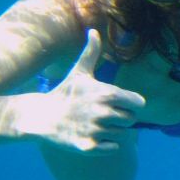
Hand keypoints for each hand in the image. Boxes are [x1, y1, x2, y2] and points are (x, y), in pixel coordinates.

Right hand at [19, 30, 145, 152]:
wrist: (41, 117)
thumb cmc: (65, 93)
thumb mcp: (79, 72)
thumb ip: (91, 53)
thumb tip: (94, 31)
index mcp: (107, 93)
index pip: (138, 104)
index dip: (130, 104)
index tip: (117, 103)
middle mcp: (103, 112)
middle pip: (131, 120)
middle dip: (120, 118)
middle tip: (103, 115)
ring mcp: (96, 130)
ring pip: (121, 134)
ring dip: (112, 131)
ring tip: (94, 124)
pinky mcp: (88, 147)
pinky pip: (113, 148)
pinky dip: (107, 145)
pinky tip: (93, 136)